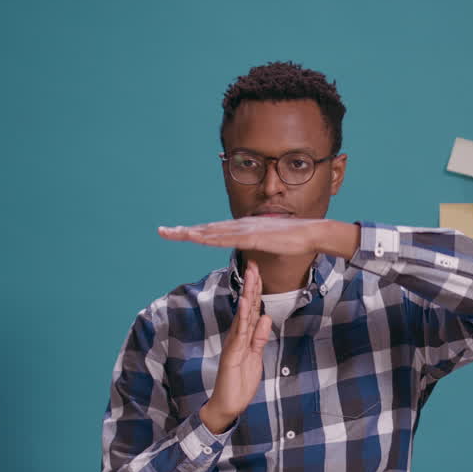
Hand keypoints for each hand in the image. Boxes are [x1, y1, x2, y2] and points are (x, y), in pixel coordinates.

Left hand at [160, 218, 350, 257]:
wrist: (310, 233)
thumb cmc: (293, 239)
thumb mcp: (268, 242)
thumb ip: (256, 242)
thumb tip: (248, 245)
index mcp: (242, 228)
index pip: (212, 230)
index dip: (193, 231)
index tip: (176, 233)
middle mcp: (239, 225)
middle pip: (206, 229)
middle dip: (183, 231)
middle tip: (162, 231)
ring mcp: (245, 230)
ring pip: (212, 232)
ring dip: (191, 233)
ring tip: (172, 234)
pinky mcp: (252, 237)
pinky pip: (227, 239)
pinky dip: (210, 238)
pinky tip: (198, 239)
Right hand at [199, 260, 271, 432]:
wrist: (228, 404)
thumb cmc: (240, 382)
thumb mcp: (256, 357)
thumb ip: (260, 338)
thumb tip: (265, 317)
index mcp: (244, 336)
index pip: (251, 309)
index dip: (256, 290)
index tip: (259, 271)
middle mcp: (237, 336)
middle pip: (246, 306)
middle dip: (251, 284)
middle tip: (253, 263)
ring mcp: (233, 343)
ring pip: (242, 315)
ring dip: (247, 294)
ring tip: (250, 276)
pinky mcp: (232, 354)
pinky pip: (239, 333)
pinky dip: (242, 318)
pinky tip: (244, 304)